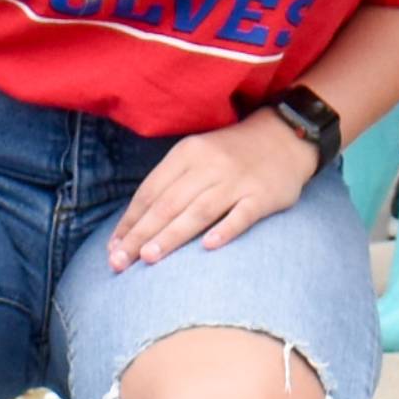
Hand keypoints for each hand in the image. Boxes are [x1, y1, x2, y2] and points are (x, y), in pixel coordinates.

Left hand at [109, 111, 316, 270]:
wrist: (285, 137)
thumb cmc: (231, 155)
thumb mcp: (196, 156)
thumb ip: (170, 185)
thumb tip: (135, 224)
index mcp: (186, 154)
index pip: (150, 191)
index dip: (129, 221)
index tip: (112, 249)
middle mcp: (208, 166)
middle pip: (168, 204)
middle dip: (140, 234)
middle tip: (119, 262)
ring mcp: (237, 180)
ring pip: (199, 211)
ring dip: (172, 235)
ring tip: (149, 258)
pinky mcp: (263, 195)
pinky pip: (242, 214)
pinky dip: (225, 230)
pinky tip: (208, 247)